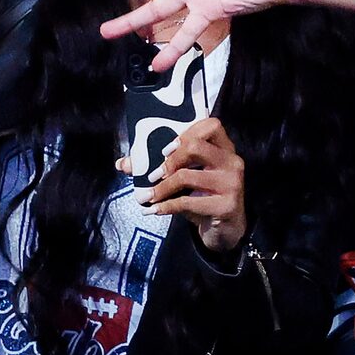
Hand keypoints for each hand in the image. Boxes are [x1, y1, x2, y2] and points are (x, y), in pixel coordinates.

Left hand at [138, 114, 247, 254]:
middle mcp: (231, 161)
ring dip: (161, 188)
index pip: (211, 125)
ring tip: (148, 196)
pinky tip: (154, 210)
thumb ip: (159, 167)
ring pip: (187, 176)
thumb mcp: (186, 180)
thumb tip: (123, 163)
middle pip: (197, 146)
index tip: (165, 149)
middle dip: (170, 160)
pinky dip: (166, 206)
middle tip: (154, 174)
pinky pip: (187, 202)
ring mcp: (232, 183)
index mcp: (224, 149)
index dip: (186, 133)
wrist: (227, 228)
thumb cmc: (205, 197)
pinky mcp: (226, 204)